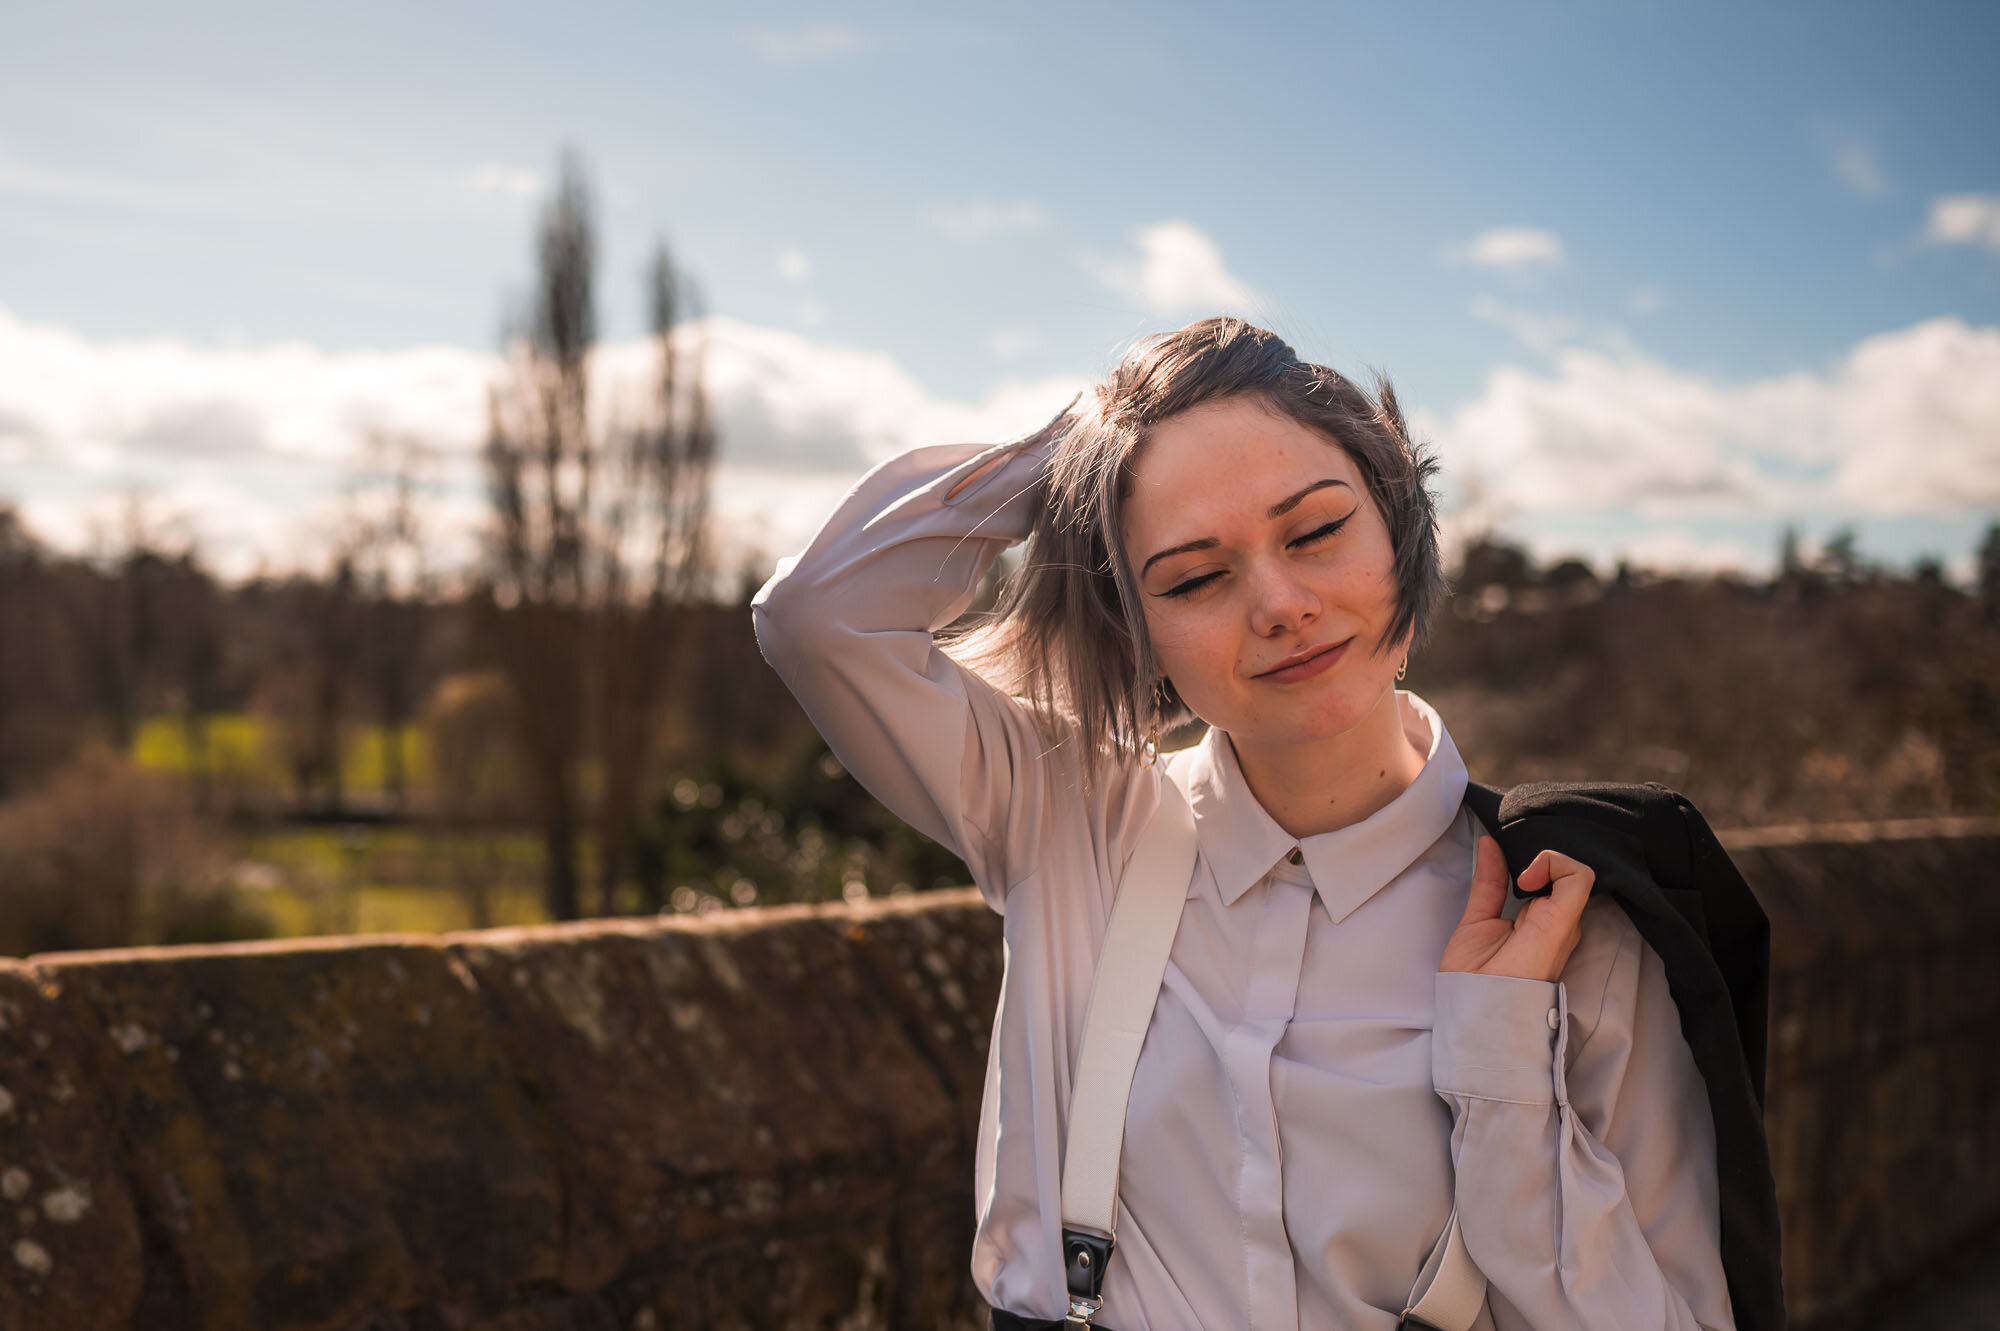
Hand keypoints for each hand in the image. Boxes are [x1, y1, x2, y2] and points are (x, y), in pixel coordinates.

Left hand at [1438, 835, 1592, 981]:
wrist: (1475, 1011)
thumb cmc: (1475, 978)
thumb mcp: (1478, 917)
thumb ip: (1489, 881)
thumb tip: (1490, 845)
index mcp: (1540, 924)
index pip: (1554, 880)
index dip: (1537, 861)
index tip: (1506, 862)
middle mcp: (1556, 923)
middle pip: (1564, 875)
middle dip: (1540, 856)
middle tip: (1515, 864)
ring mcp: (1562, 923)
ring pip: (1575, 871)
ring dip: (1546, 857)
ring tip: (1520, 875)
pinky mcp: (1562, 922)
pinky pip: (1578, 876)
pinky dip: (1554, 861)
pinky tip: (1527, 876)